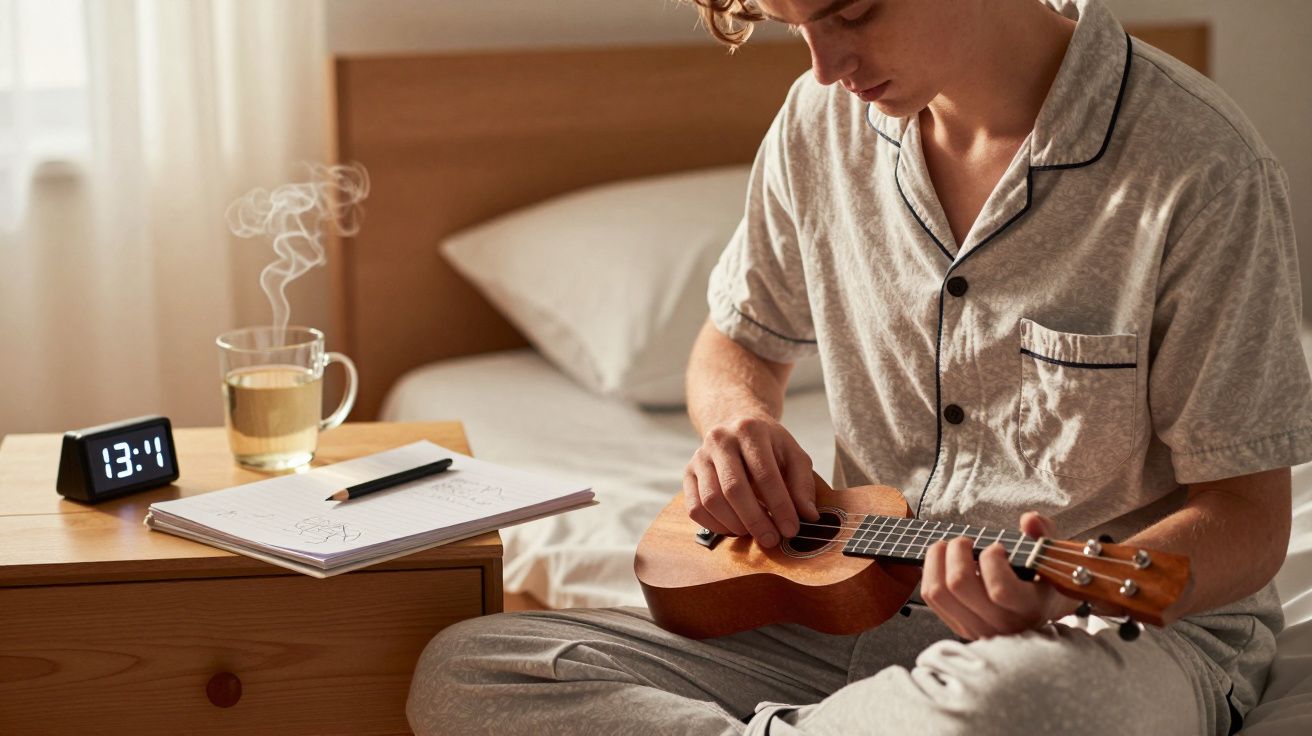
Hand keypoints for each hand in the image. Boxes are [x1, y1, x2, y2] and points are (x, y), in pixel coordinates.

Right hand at [683, 413, 817, 547]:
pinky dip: (715, 525)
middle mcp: (720, 439)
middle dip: (755, 520)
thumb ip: (803, 484)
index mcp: (750, 430)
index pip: (765, 474)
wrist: (737, 426)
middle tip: (771, 540)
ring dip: (734, 525)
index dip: (780, 506)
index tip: (791, 530)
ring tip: (753, 533)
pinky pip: (695, 508)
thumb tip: (809, 516)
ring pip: (711, 500)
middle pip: (734, 489)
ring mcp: (699, 456)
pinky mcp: (688, 473)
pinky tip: (733, 529)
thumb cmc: (770, 446)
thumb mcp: (794, 455)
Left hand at [921, 511, 1079, 639]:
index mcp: (1029, 607)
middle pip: (959, 584)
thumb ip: (1044, 534)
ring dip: (936, 559)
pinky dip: (929, 571)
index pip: (999, 589)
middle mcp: (1001, 624)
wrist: (1040, 610)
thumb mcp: (1050, 555)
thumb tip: (1029, 520)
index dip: (992, 560)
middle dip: (957, 551)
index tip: (997, 547)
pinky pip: (930, 597)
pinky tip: (942, 559)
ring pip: (937, 591)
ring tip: (949, 546)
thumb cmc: (1043, 577)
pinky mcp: (958, 626)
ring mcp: (977, 629)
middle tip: (966, 541)